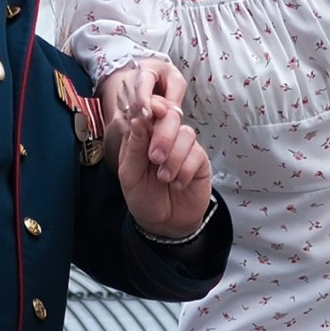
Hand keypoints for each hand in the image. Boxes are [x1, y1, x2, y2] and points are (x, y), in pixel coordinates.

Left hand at [112, 56, 213, 239]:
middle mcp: (164, 136)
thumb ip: (133, 147)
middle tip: (154, 158)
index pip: (148, 110)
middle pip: (171, 115)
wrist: (164, 223)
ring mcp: (183, 147)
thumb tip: (138, 119)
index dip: (150, 107)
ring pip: (186, 133)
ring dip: (174, 157)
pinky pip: (196, 154)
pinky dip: (185, 171)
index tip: (147, 115)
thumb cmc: (143, 197)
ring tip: (164, 178)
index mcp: (143, 135)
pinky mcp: (199, 160)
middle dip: (163, 135)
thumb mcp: (130, 175)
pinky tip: (178, 184)